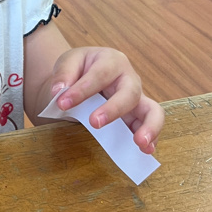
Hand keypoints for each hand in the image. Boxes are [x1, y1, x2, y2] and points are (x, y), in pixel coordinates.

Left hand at [49, 47, 163, 155]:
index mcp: (111, 61)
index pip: (100, 74)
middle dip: (114, 109)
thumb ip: (63, 75)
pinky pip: (149, 126)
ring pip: (152, 110)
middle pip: (130, 92)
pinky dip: (151, 139)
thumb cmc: (79, 68)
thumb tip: (59, 92)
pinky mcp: (137, 116)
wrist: (84, 75)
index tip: (62, 103)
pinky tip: (146, 150)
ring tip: (139, 142)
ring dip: (149, 126)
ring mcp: (136, 98)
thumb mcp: (67, 62)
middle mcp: (129, 78)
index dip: (82, 90)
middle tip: (94, 123)